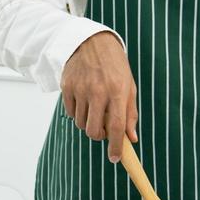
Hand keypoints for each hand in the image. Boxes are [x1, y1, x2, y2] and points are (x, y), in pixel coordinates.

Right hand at [60, 31, 137, 162]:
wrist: (91, 42)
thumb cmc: (114, 65)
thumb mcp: (128, 86)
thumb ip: (130, 113)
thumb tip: (132, 138)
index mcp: (117, 91)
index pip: (117, 126)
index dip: (116, 146)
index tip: (115, 158)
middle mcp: (98, 91)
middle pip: (94, 130)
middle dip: (99, 136)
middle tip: (104, 129)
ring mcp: (80, 89)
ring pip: (81, 124)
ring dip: (89, 123)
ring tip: (95, 109)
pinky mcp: (67, 87)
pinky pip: (71, 113)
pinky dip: (78, 113)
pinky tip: (84, 101)